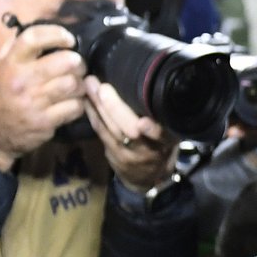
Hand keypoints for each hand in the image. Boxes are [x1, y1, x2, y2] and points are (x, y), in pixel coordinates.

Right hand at [0, 24, 87, 170]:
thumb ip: (12, 51)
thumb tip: (35, 33)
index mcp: (9, 63)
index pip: (34, 38)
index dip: (57, 34)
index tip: (69, 39)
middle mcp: (22, 80)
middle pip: (65, 62)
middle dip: (78, 63)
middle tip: (78, 67)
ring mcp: (34, 101)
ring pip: (74, 84)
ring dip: (80, 84)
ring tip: (76, 86)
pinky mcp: (44, 121)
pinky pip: (75, 107)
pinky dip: (79, 104)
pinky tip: (73, 104)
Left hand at [83, 76, 177, 192]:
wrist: (148, 177)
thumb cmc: (162, 145)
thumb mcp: (171, 133)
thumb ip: (163, 115)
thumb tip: (150, 80)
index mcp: (168, 141)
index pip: (163, 136)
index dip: (154, 131)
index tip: (143, 123)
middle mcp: (149, 150)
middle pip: (131, 131)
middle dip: (116, 109)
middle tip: (103, 87)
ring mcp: (129, 154)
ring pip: (112, 129)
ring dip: (98, 106)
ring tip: (89, 84)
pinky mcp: (113, 154)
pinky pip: (101, 132)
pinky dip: (92, 114)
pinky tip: (85, 99)